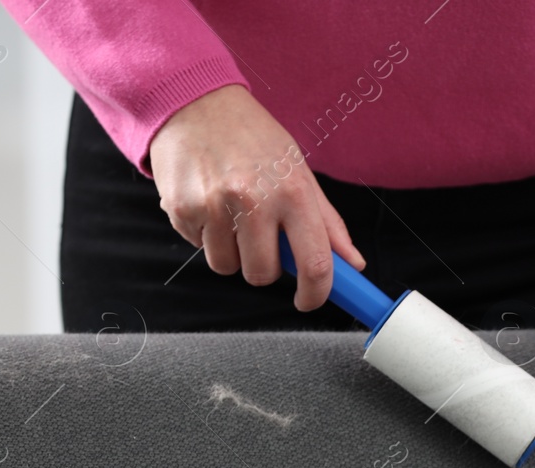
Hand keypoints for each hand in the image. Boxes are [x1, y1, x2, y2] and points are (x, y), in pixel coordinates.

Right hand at [149, 84, 363, 310]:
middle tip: (261, 238)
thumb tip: (354, 265)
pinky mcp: (180, 208)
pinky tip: (208, 203)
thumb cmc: (253, 138)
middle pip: (263, 275)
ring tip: (232, 215)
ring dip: (232, 252)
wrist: (192, 102)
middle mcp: (253, 200)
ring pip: (227, 266)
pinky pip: (198, 248)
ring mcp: (213, 206)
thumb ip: (327, 223)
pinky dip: (205, 235)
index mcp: (292, 193)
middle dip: (264, 267)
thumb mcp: (299, 172)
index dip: (315, 294)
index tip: (308, 300)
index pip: (315, 264)